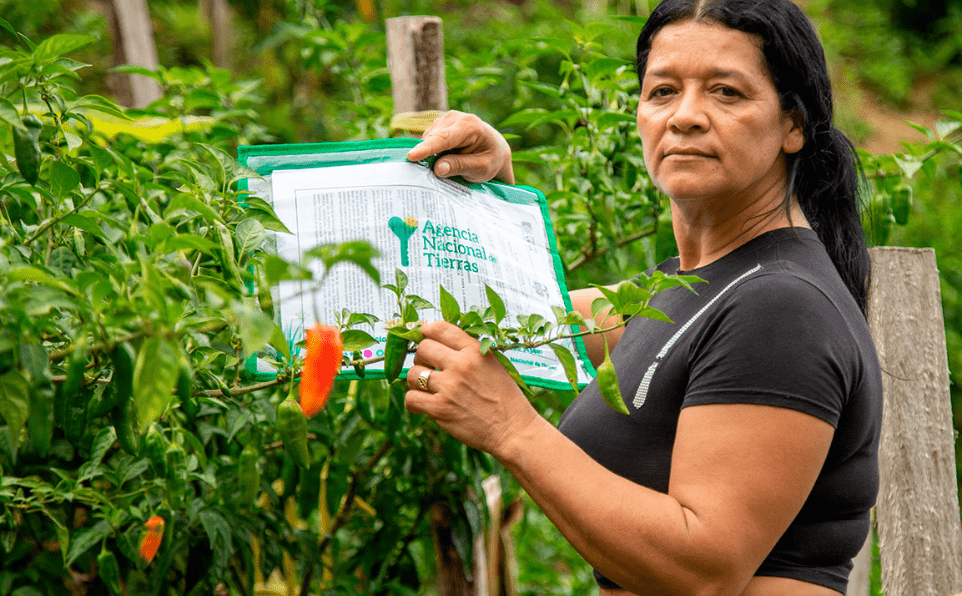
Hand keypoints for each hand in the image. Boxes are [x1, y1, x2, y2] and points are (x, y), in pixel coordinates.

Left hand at [404, 321, 537, 456]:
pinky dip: (413, 402)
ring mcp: (449, 387)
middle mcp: (461, 365)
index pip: (440, 328)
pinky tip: (421, 405)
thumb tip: (438, 343)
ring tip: (425, 388)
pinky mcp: (441, 409)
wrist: (513, 429)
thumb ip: (468, 352)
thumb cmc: (505, 398)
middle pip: (422, 348)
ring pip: (413, 373)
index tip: (424, 337)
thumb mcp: (492, 365)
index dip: (427, 331)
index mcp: (475, 351)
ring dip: (415, 380)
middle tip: (427, 367)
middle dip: (421, 357)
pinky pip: (411, 398)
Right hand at [406, 111, 514, 183]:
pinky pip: (428, 141)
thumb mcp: (482, 169)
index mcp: (470, 125)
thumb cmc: (491, 160)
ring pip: (428, 141)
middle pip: (433, 139)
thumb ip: (460, 166)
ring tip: (446, 167)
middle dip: (428, 156)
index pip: (444, 138)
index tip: (411, 156)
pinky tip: (442, 160)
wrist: (495, 150)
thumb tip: (437, 168)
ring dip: (430, 155)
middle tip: (430, 176)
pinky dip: (431, 153)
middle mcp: (455, 118)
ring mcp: (445, 120)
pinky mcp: (438, 126)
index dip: (427, 148)